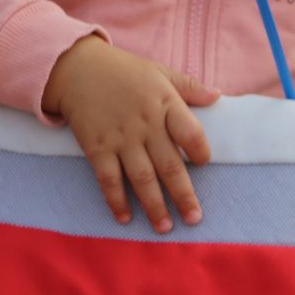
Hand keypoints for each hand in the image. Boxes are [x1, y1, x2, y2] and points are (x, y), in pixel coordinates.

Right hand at [42, 35, 218, 232]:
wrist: (76, 67)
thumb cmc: (123, 71)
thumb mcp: (159, 71)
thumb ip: (189, 87)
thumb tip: (218, 97)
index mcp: (165, 103)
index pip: (191, 133)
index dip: (201, 151)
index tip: (204, 164)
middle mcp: (145, 124)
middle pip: (169, 165)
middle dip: (184, 195)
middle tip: (194, 219)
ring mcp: (120, 138)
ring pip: (142, 178)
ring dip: (154, 205)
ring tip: (165, 227)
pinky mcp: (97, 147)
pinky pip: (109, 179)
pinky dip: (116, 200)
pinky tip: (125, 218)